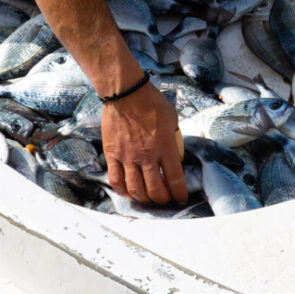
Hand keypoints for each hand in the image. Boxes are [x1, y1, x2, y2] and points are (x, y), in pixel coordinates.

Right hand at [101, 82, 185, 204]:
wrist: (125, 93)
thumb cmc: (151, 102)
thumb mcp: (172, 119)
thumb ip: (174, 138)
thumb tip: (175, 153)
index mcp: (165, 146)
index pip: (175, 179)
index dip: (179, 194)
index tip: (181, 198)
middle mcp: (147, 156)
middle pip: (156, 190)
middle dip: (163, 200)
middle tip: (165, 201)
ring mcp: (128, 157)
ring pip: (136, 189)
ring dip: (144, 199)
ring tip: (149, 199)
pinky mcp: (112, 155)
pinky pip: (116, 180)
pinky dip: (123, 191)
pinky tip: (129, 193)